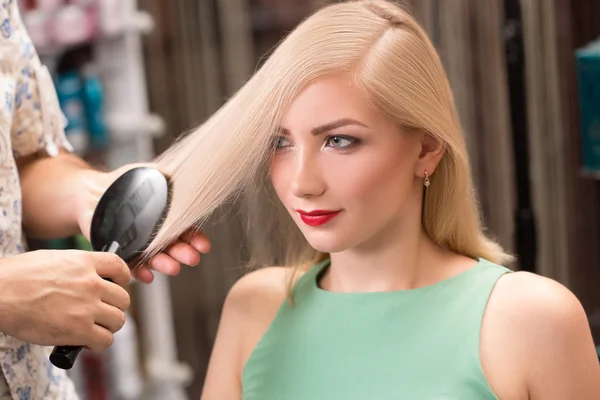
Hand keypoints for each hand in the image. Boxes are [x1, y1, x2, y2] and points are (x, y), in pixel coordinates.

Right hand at [0, 249, 130, 351]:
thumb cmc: (17, 277)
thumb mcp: (53, 259)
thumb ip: (76, 268)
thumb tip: (87, 277)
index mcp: (84, 262)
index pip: (120, 267)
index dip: (122, 278)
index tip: (117, 286)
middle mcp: (91, 283)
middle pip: (123, 298)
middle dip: (114, 307)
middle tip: (100, 312)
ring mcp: (86, 307)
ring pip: (118, 320)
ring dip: (108, 326)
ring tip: (94, 328)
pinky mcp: (78, 330)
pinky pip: (105, 340)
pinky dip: (99, 343)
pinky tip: (88, 342)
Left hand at [76, 164, 210, 282]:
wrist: (91, 191)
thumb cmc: (123, 181)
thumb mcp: (149, 174)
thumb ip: (167, 178)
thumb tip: (187, 178)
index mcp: (167, 219)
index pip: (186, 231)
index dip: (196, 239)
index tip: (204, 246)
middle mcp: (156, 235)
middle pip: (174, 247)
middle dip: (184, 253)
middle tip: (192, 258)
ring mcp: (139, 245)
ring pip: (155, 257)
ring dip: (165, 264)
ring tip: (174, 268)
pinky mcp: (120, 252)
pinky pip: (131, 265)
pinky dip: (140, 272)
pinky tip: (148, 276)